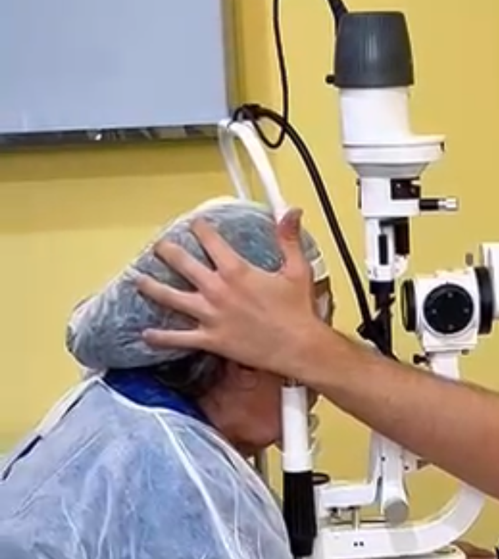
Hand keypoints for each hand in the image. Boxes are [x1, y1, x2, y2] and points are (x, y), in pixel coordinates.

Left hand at [136, 210, 330, 379]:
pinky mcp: (210, 339)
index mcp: (236, 271)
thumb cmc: (298, 311)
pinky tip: (147, 334)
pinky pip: (179, 338)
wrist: (298, 346)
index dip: (200, 228)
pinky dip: (160, 337)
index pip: (210, 240)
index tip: (195, 224)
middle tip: (159, 247)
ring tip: (139, 280)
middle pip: (182, 263)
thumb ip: (288, 239)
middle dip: (167, 251)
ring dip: (152, 287)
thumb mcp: (297, 269)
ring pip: (171, 297)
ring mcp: (210, 315)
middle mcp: (218, 290)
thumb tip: (290, 213)